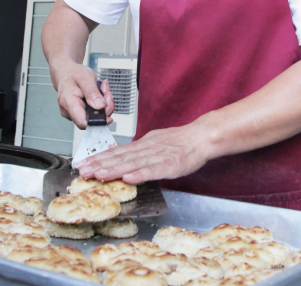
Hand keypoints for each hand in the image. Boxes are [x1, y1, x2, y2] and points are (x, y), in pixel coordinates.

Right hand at [50, 57, 114, 128]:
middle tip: (106, 92)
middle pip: (92, 119)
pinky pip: (93, 112)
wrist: (65, 72)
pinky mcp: (78, 112)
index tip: (107, 108)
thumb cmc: (73, 74)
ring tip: (102, 89)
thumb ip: (92, 92)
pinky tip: (98, 94)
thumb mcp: (85, 78)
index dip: (98, 120)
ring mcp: (73, 113)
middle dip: (104, 106)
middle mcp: (69, 111)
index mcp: (69, 103)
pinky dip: (100, 103)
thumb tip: (100, 106)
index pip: (83, 123)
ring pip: (94, 115)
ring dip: (104, 103)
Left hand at [76, 120, 211, 183]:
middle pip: (120, 157)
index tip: (83, 164)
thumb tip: (121, 155)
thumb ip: (139, 149)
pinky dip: (140, 174)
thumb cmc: (181, 142)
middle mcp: (147, 149)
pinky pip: (153, 170)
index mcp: (143, 144)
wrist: (201, 137)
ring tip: (98, 175)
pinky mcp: (170, 165)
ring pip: (132, 163)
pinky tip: (128, 178)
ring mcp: (158, 157)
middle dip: (99, 164)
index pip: (117, 151)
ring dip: (114, 169)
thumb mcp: (156, 141)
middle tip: (82, 171)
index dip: (99, 158)